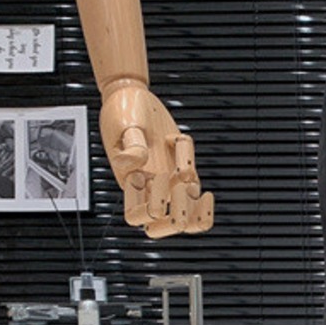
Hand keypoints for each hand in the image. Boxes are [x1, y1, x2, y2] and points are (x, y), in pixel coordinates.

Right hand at [99, 81, 213, 238]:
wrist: (135, 97)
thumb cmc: (123, 112)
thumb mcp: (124, 125)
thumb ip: (131, 145)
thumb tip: (135, 163)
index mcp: (129, 181)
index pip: (136, 216)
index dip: (150, 205)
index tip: (153, 176)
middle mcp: (148, 188)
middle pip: (160, 228)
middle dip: (177, 218)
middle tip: (182, 189)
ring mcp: (168, 184)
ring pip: (183, 221)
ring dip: (194, 212)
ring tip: (191, 184)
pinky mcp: (182, 175)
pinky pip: (195, 201)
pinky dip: (202, 199)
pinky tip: (202, 185)